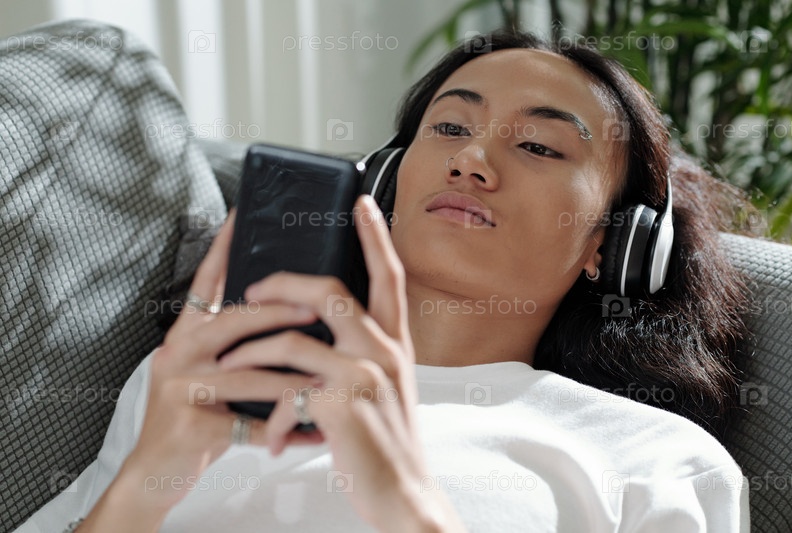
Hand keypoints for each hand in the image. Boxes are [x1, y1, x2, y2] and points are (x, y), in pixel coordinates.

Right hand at [113, 209, 322, 513]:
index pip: (209, 281)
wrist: (153, 471)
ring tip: (328, 374)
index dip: (225, 247)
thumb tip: (287, 313)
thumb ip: (233, 344)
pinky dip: (287, 428)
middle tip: (316, 308)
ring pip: (248, 373)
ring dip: (293, 376)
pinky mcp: (189, 424)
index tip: (245, 213)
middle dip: (280, 313)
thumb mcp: (206, 370)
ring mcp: (180, 386)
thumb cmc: (192, 416)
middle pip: (235, 320)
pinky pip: (250, 424)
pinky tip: (313, 432)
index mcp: (187, 333)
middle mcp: (179, 351)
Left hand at [218, 195, 464, 531]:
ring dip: (250, 353)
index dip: (375, 237)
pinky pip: (288, 392)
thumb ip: (361, 354)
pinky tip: (270, 439)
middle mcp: (383, 350)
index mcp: (394, 343)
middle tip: (255, 286)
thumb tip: (319, 330)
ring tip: (229, 368)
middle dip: (284, 282)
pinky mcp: (342, 403)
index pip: (389, 277)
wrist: (404, 493)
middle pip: (330, 290)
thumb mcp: (385, 388)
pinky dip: (271, 417)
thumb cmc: (387, 442)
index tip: (362, 205)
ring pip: (293, 338)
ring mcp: (364, 374)